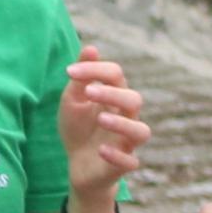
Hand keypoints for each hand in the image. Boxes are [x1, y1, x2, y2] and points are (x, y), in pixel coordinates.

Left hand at [57, 44, 149, 201]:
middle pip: (134, 100)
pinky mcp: (123, 164)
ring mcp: (126, 142)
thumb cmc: (78, 128)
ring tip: (100, 120)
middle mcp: (125, 118)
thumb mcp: (74, 99)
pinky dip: (118, 155)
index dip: (96, 69)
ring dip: (123, 124)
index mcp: (115, 98)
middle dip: (113, 94)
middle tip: (88, 93)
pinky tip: (100, 150)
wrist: (78, 164)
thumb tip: (91, 47)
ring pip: (141, 131)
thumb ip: (82, 78)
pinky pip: (130, 162)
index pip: (116, 76)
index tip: (69, 71)